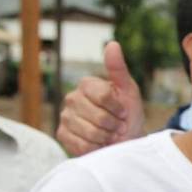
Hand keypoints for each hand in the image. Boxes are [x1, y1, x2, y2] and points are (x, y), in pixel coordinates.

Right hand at [57, 41, 144, 155]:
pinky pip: (80, 144)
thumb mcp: (128, 90)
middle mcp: (72, 98)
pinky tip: (99, 143)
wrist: (124, 139)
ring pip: (90, 132)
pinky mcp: (62, 134)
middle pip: (98, 116)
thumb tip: (113, 44)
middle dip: (114, 125)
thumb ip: (118, 69)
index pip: (103, 96)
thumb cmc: (127, 114)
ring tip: (109, 134)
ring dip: (106, 137)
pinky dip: (95, 147)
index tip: (124, 112)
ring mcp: (65, 117)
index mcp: (86, 84)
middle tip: (117, 126)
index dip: (118, 108)